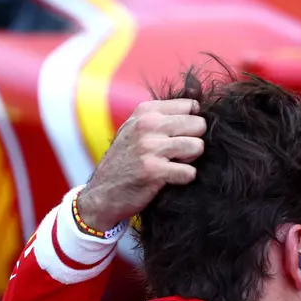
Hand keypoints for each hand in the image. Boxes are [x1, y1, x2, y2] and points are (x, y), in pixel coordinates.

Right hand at [75, 98, 206, 231]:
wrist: (101, 194)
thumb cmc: (124, 162)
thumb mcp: (135, 129)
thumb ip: (161, 117)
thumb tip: (199, 108)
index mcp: (145, 111)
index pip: (191, 106)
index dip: (191, 124)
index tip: (178, 136)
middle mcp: (147, 124)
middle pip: (199, 125)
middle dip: (193, 141)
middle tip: (176, 154)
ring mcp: (150, 147)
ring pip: (197, 147)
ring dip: (189, 161)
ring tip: (173, 166)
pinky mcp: (154, 171)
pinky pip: (189, 172)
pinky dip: (183, 179)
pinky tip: (168, 180)